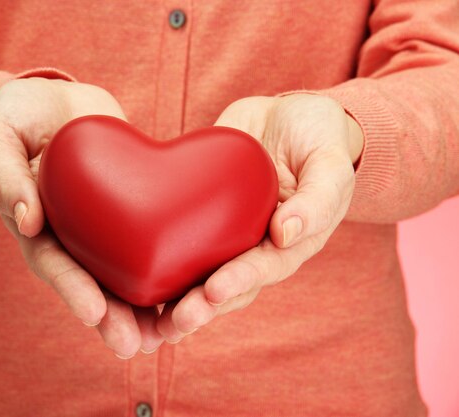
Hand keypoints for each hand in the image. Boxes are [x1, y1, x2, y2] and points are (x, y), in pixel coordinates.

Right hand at [0, 78, 163, 357]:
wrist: (53, 102)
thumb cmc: (16, 118)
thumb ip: (3, 172)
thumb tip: (25, 220)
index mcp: (34, 224)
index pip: (52, 263)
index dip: (72, 289)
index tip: (93, 314)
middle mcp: (68, 234)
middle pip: (90, 282)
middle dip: (112, 317)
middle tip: (134, 346)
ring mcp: (99, 226)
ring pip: (121, 271)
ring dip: (140, 307)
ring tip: (166, 336)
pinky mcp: (128, 209)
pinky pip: (147, 238)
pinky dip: (164, 265)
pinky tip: (189, 288)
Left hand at [156, 93, 363, 342]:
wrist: (286, 115)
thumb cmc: (319, 139)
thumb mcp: (329, 164)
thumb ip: (317, 199)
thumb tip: (286, 235)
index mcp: (289, 242)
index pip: (262, 269)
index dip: (238, 281)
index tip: (213, 291)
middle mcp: (254, 245)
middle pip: (227, 283)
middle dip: (201, 306)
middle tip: (175, 322)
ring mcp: (225, 232)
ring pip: (198, 271)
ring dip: (178, 298)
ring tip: (153, 322)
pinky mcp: (200, 213)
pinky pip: (179, 238)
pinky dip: (159, 261)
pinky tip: (134, 279)